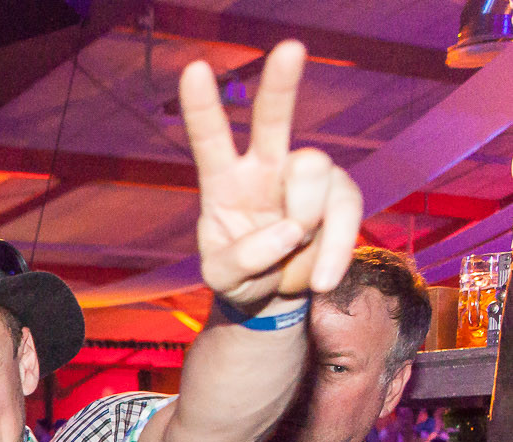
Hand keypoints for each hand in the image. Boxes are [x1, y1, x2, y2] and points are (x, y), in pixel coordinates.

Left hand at [181, 41, 361, 308]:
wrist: (276, 296)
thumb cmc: (241, 277)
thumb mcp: (223, 278)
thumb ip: (242, 258)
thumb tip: (289, 230)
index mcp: (223, 180)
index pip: (210, 137)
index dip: (203, 105)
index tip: (195, 69)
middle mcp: (265, 167)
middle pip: (274, 119)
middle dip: (281, 84)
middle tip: (289, 48)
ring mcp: (306, 179)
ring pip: (313, 171)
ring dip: (304, 220)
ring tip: (291, 251)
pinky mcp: (339, 197)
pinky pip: (343, 213)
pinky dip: (332, 252)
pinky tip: (318, 280)